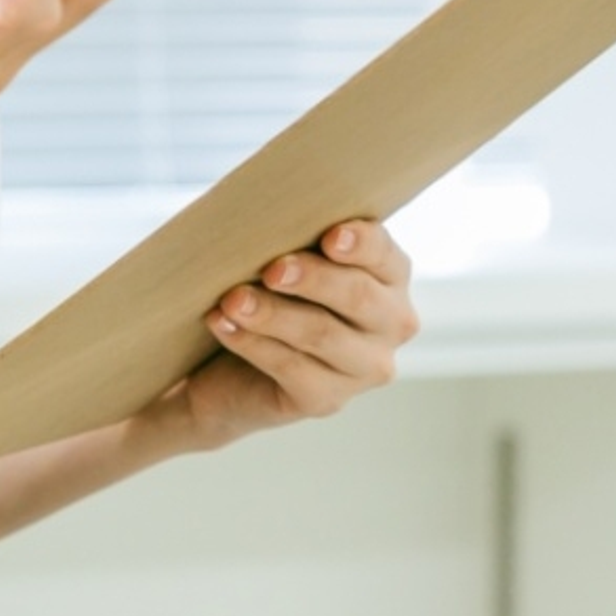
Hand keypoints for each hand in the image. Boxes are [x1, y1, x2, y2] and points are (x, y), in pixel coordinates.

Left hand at [155, 218, 419, 451]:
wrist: (232, 366)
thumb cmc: (270, 293)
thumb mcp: (290, 259)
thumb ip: (298, 238)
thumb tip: (269, 215)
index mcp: (391, 277)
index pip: (385, 255)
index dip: (362, 244)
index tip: (330, 236)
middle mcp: (392, 324)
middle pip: (358, 296)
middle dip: (314, 279)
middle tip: (271, 270)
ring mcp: (365, 369)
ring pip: (322, 334)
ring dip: (272, 314)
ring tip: (230, 300)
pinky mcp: (327, 400)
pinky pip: (291, 368)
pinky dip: (253, 344)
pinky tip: (222, 324)